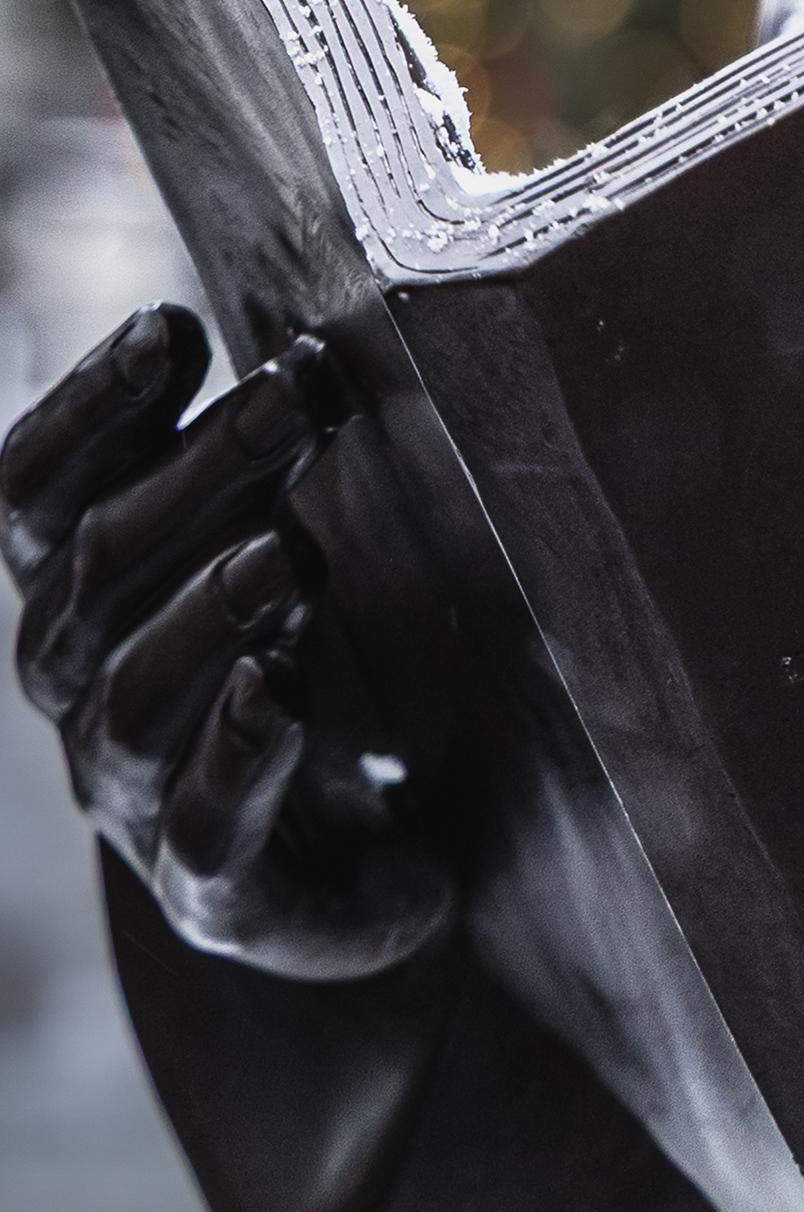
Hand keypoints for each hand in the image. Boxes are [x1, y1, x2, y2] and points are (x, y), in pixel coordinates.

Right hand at [4, 304, 456, 978]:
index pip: (33, 490)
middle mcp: (79, 682)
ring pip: (137, 693)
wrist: (363, 856)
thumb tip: (297, 336)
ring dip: (209, 611)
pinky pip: (203, 820)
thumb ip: (255, 451)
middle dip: (195, 473)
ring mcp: (135, 789)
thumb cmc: (302, 655)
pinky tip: (280, 692)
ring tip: (287, 554)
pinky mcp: (214, 882)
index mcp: (73, 585)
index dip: (88, 409)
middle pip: (100, 568)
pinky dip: (237, 749)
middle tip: (294, 396)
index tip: (169, 329)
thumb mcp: (268, 534)